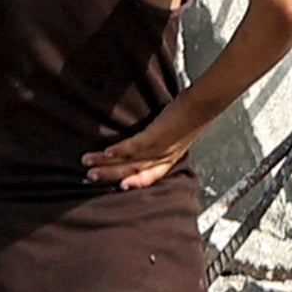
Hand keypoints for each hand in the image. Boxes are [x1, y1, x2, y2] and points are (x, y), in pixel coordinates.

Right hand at [83, 117, 204, 188]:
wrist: (203, 104)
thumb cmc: (191, 114)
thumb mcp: (176, 133)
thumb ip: (161, 137)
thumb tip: (147, 134)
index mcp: (169, 158)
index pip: (149, 176)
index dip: (134, 183)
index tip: (118, 187)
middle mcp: (164, 157)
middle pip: (133, 171)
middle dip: (109, 175)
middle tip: (90, 178)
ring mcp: (160, 147)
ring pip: (130, 161)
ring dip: (106, 163)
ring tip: (88, 163)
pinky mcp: (157, 134)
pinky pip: (135, 146)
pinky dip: (119, 151)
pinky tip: (105, 152)